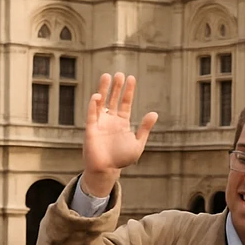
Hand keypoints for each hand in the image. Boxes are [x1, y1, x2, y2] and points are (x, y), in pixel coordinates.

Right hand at [81, 73, 158, 196]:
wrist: (107, 170)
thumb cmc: (121, 159)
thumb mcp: (138, 143)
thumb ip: (144, 128)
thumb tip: (154, 113)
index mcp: (122, 122)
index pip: (125, 102)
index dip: (128, 91)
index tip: (131, 78)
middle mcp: (110, 119)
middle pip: (113, 99)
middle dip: (116, 87)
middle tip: (119, 74)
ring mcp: (100, 123)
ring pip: (101, 102)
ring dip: (103, 90)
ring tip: (106, 76)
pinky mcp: (91, 129)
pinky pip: (92, 114)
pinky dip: (94, 105)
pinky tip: (97, 96)